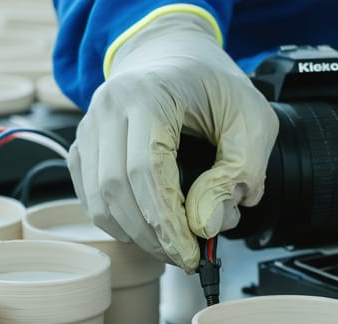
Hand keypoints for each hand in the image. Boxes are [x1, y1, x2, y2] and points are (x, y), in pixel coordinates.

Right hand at [68, 12, 277, 272]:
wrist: (171, 53)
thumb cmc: (213, 84)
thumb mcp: (253, 119)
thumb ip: (240, 172)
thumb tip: (207, 223)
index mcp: (149, 96)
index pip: (147, 172)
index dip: (167, 223)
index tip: (189, 254)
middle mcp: (109, 108)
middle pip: (116, 190)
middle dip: (150, 235)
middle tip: (182, 257)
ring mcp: (90, 126)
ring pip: (97, 198)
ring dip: (132, 233)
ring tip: (167, 245)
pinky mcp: (84, 144)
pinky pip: (89, 194)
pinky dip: (115, 220)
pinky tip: (144, 228)